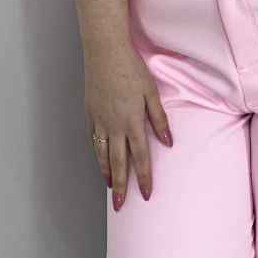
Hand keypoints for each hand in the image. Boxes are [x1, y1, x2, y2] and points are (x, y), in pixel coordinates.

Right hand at [84, 40, 171, 208]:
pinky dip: (96, 153)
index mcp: (132, 122)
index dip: (144, 177)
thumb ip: (159, 118)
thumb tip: (168, 141)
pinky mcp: (90, 112)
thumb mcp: (151, 92)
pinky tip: (99, 159)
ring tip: (110, 187)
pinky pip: (92, 139)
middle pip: (118, 163)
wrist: (105, 51)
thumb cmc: (131, 68)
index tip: (146, 195)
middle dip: (120, 186)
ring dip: (106, 172)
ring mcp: (99, 120)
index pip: (140, 157)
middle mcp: (114, 126)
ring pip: (102, 154)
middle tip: (120, 206)